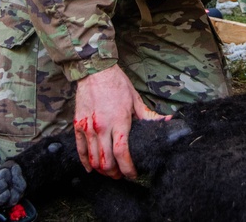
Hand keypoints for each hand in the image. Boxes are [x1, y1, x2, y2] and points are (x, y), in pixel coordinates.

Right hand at [73, 64, 169, 178]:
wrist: (95, 71)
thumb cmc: (117, 84)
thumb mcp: (136, 100)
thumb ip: (149, 116)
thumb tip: (167, 122)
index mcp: (119, 121)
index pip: (122, 153)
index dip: (128, 168)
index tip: (133, 174)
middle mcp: (102, 127)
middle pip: (107, 161)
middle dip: (115, 173)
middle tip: (122, 174)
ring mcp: (88, 127)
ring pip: (94, 159)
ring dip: (102, 170)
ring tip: (110, 172)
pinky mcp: (78, 125)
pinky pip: (80, 150)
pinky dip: (85, 162)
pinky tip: (91, 168)